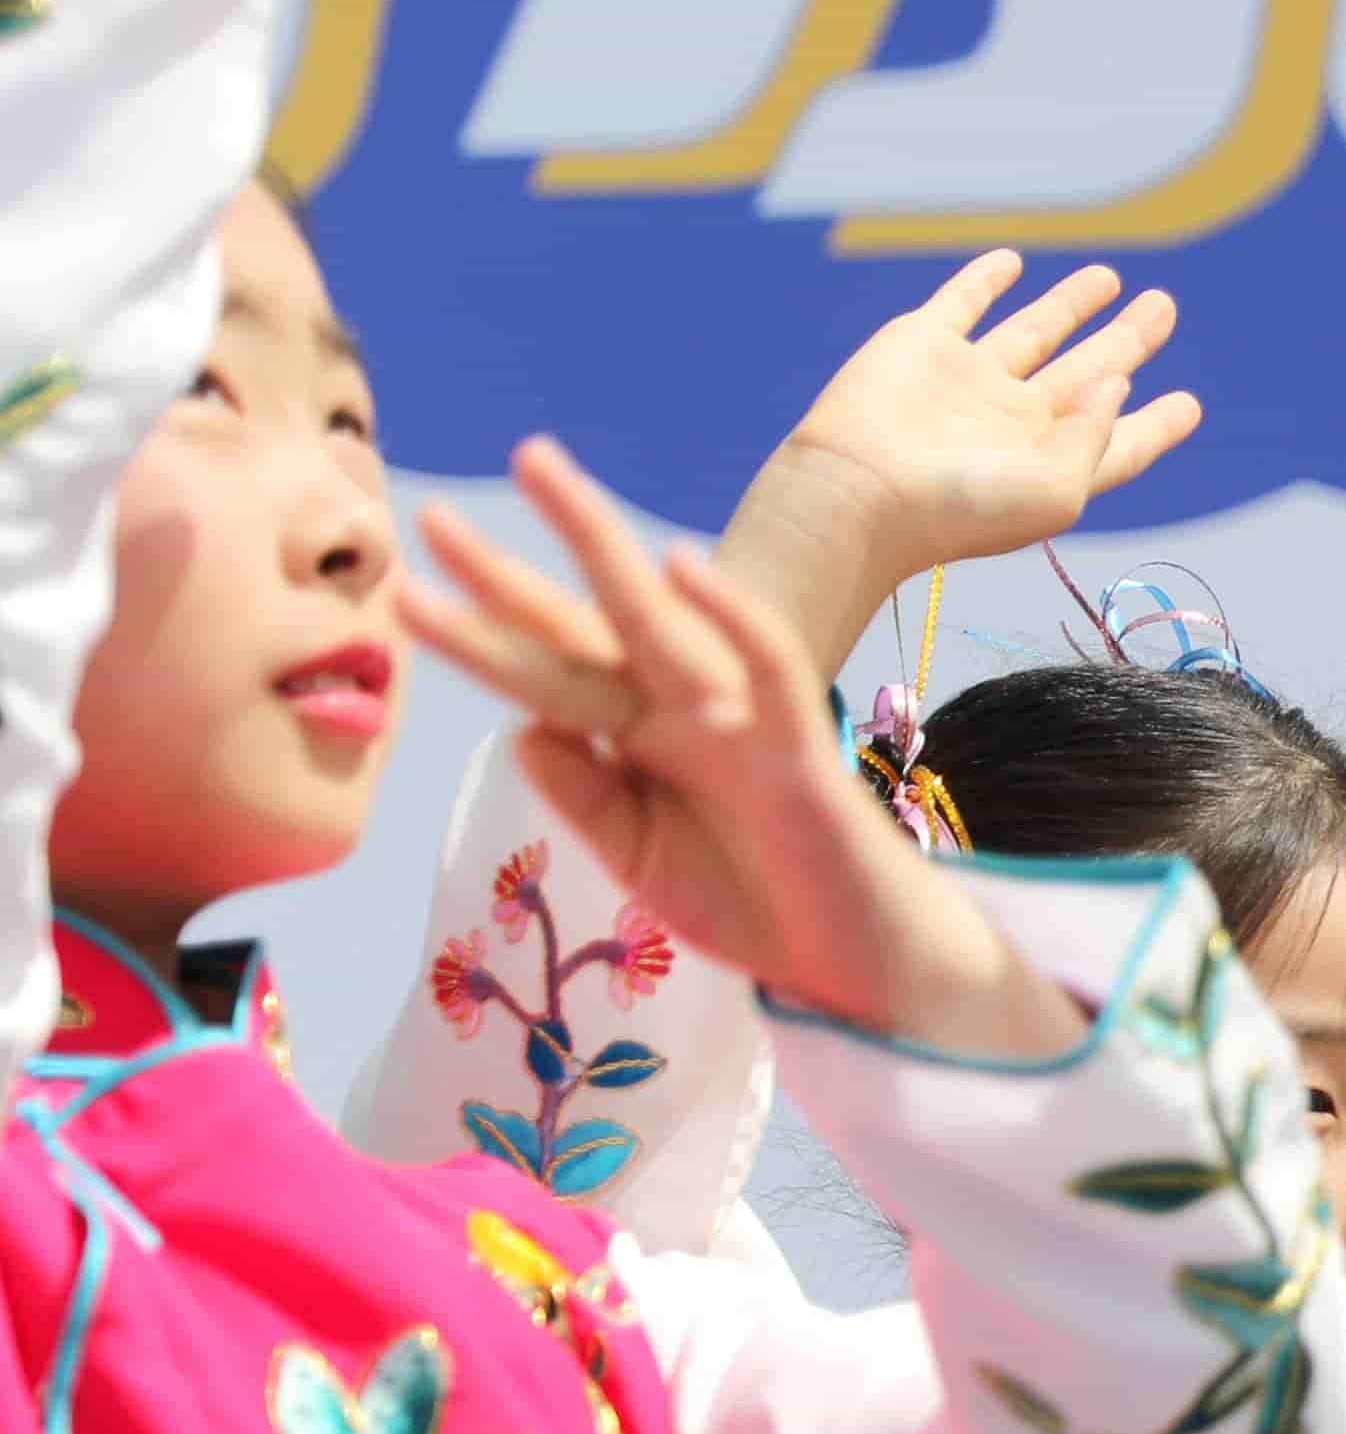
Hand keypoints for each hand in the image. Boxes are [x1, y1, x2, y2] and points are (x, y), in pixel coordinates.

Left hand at [399, 440, 1081, 1055]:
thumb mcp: (635, 857)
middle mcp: (678, 712)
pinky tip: (686, 568)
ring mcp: (736, 720)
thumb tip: (523, 727)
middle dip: (507, 572)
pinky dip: (733, 616)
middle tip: (429, 515)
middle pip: (581, 627)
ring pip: (657, 618)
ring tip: (538, 470)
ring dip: (597, 543)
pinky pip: (769, 666)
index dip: (481, 630)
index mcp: (638, 738)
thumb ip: (583, 794)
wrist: (851, 963)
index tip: (406, 588)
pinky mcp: (796, 747)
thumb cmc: (753, 904)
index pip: (548, 670)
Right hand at [717, 253, 1201, 680]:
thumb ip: (1096, 436)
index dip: (1155, 423)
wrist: (860, 490)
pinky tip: (1013, 263)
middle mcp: (1016, 423)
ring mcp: (970, 381)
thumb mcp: (1056, 491)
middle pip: (1089, 373)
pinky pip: (964, 302)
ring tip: (1112, 279)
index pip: (1118, 441)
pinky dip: (986, 281)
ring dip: (1072, 304)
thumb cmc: (962, 508)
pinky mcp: (924, 344)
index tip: (1189, 404)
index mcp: (1054, 465)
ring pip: (1035, 331)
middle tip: (1164, 307)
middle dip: (1129, 340)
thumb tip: (1118, 381)